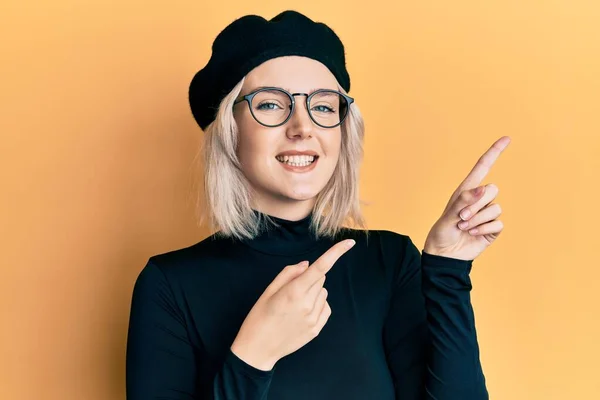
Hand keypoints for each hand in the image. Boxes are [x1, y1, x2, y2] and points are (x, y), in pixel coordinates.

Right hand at [231, 239, 355, 369]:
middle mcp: (307, 304)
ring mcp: (314, 318)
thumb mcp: (268, 291)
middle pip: (320, 279)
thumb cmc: (259, 316)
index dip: (336, 253)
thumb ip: (289, 274)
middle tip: (291, 291)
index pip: (320, 267)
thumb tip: (307, 265)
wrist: (258, 349)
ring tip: (294, 305)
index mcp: (294, 291)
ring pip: (323, 293)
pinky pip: (325, 307)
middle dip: (309, 278)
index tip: (350, 242)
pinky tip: (302, 313)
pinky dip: (317, 305)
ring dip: (313, 292)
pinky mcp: (316, 329)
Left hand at [423, 136, 510, 260]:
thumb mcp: (448, 215)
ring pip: (495, 208)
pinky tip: (473, 234)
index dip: (494, 152)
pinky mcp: (493, 228)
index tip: (506, 138)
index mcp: (467, 190)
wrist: (445, 254)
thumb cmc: (442, 232)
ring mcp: (488, 213)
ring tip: (464, 227)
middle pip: (493, 189)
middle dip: (477, 204)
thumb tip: (483, 189)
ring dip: (478, 219)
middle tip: (462, 217)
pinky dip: (484, 229)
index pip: (483, 167)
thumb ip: (464, 201)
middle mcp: (479, 199)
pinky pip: (498, 223)